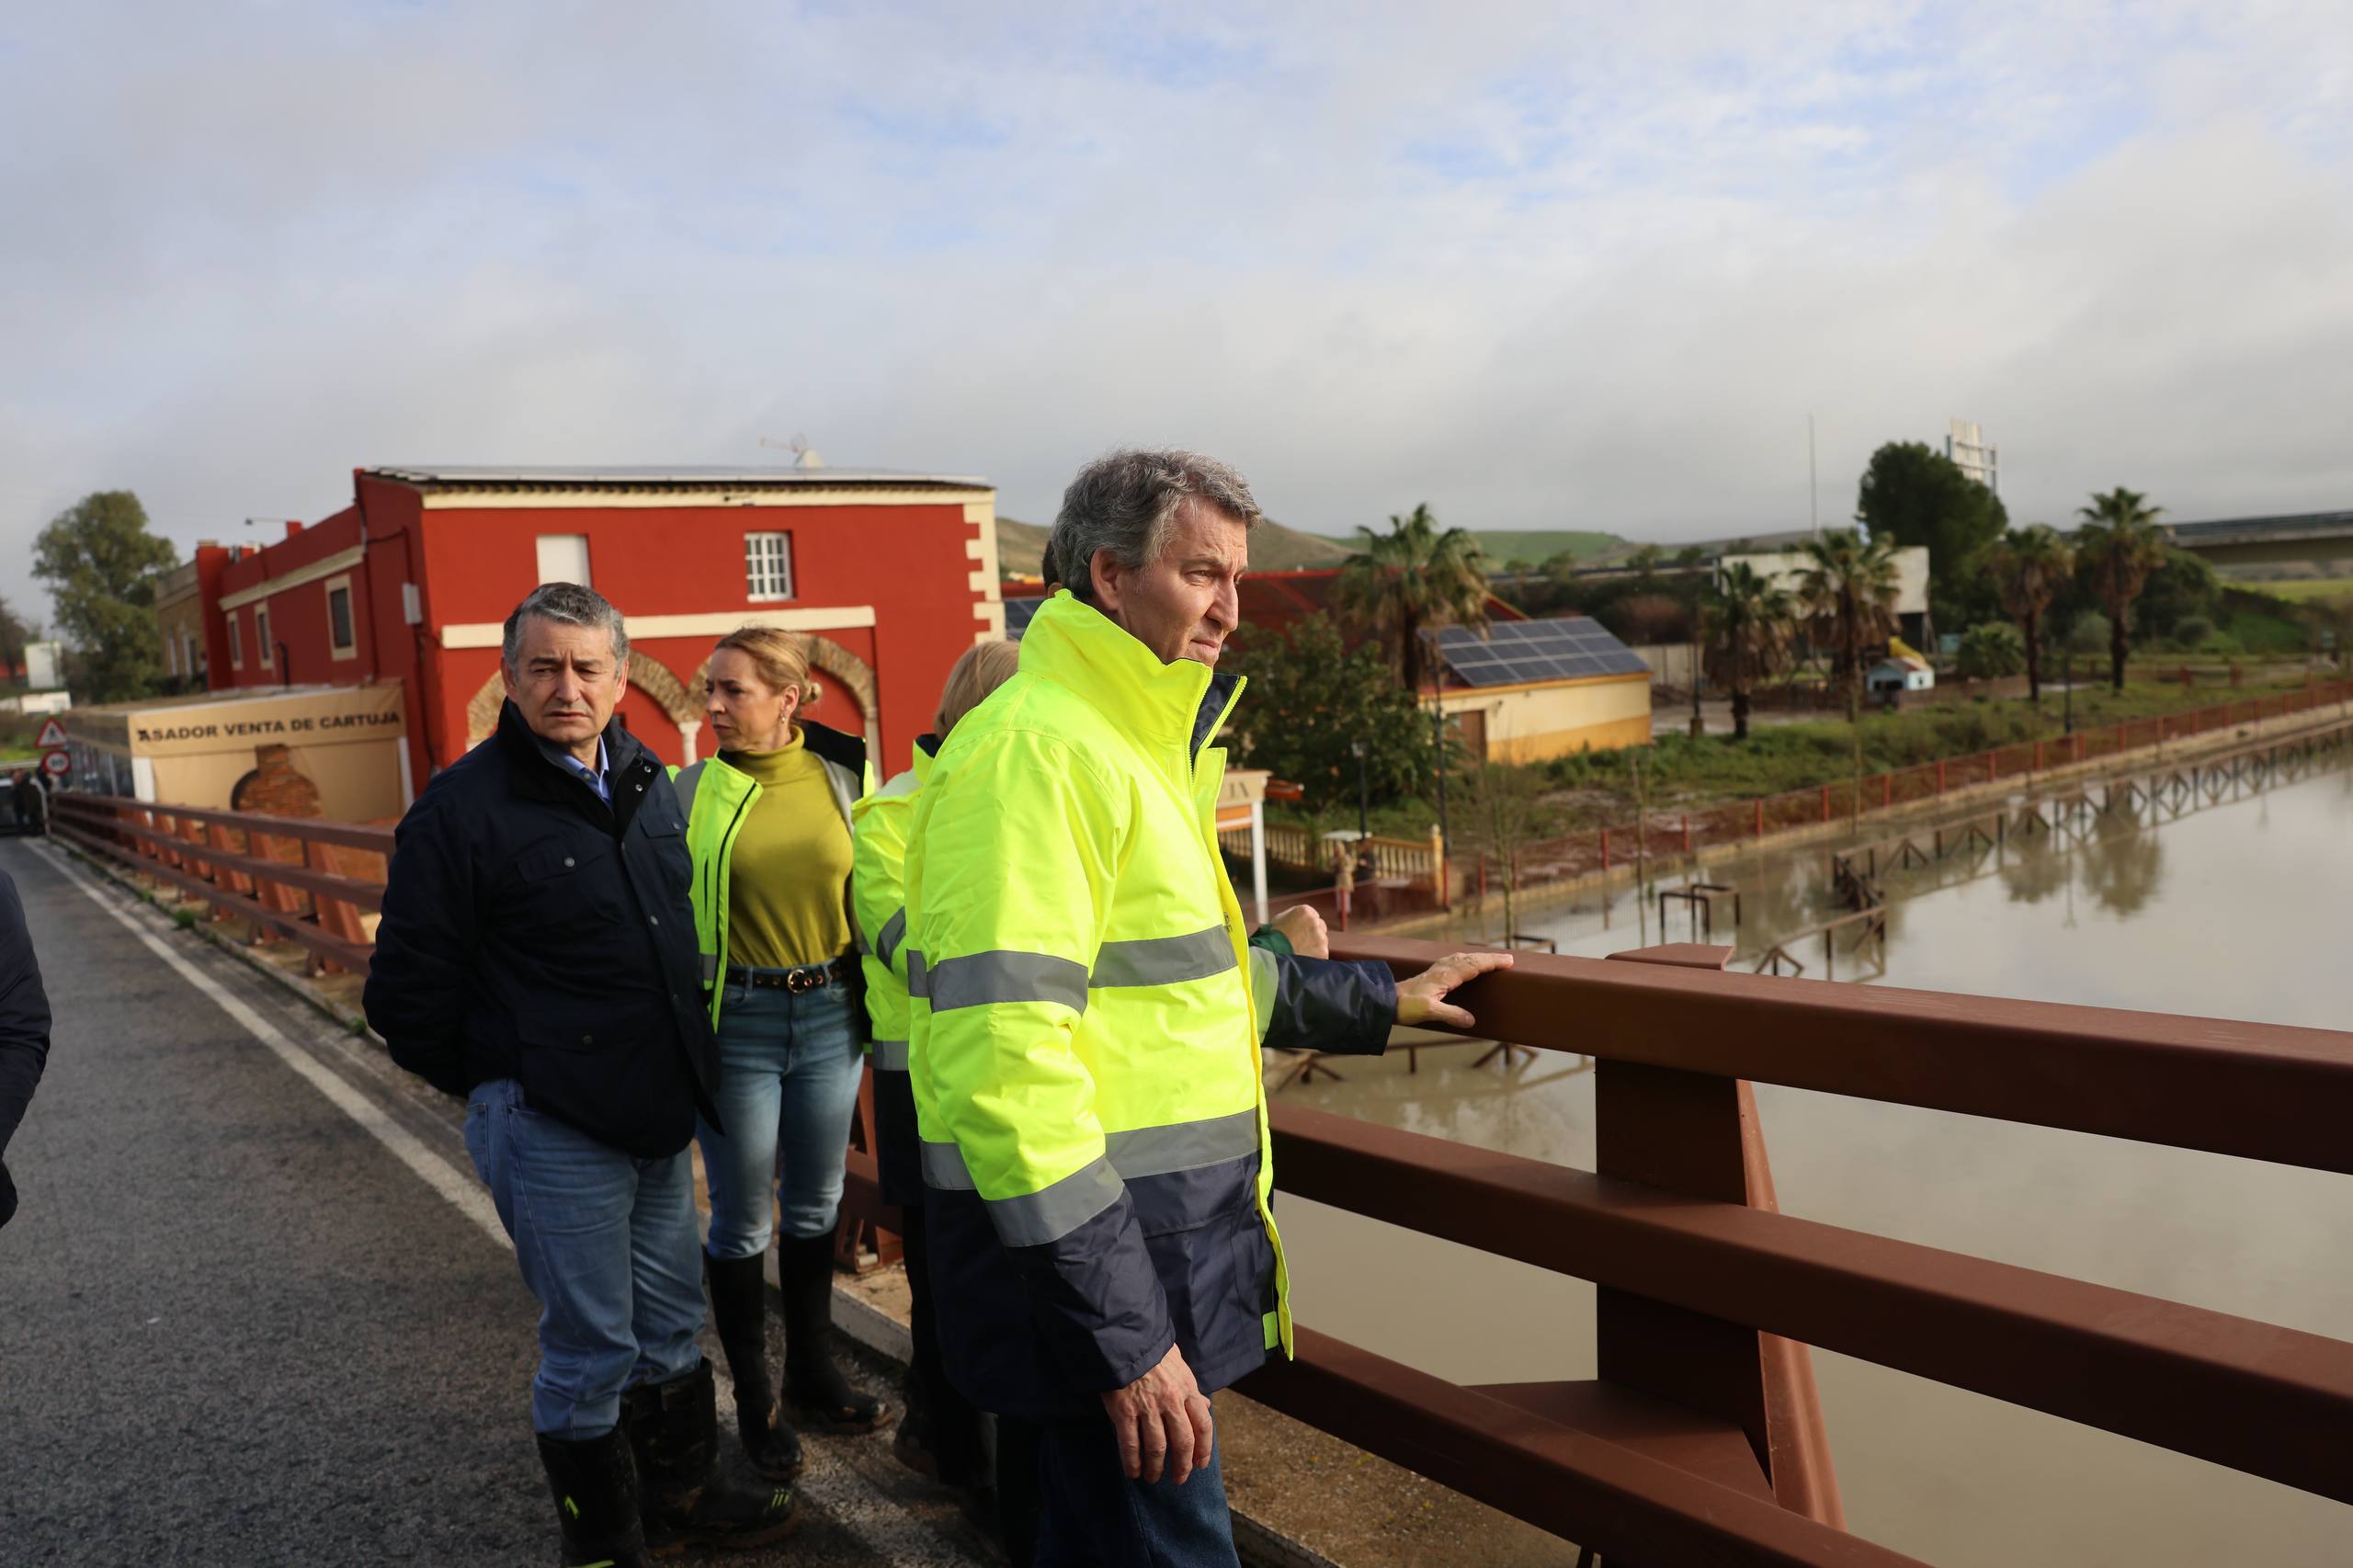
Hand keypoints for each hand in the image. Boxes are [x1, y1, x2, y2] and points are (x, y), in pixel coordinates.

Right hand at [1100, 1343, 1214, 1484]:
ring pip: (1157, 1448)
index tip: (1200, 1464)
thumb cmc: (1152, 1350)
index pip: (1204, 1425)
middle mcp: (1170, 1401)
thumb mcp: (1179, 1363)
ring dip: (1156, 1468)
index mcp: (1187, 1388)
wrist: (1123, 1337)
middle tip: (1178, 1478)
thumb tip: (1206, 1404)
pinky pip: (1130, 1444)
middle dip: (1182, 1466)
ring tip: (1153, 1478)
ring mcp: (1147, 1407)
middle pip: (1183, 1442)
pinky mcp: (1124, 1411)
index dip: (1204, 1449)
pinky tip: (1133, 1472)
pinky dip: (1132, 1462)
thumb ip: (1192, 1387)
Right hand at [1269, 904, 1328, 958]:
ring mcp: (1321, 938)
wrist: (1273, 954)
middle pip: (1320, 927)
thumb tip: (1295, 921)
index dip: (1307, 925)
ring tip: (1300, 952)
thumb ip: (1292, 917)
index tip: (1302, 932)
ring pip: (1321, 942)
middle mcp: (1315, 922)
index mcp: (1305, 911)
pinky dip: (1315, 958)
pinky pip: (1321, 955)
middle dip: (1313, 934)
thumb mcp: (1279, 919)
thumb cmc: (1272, 938)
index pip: (1313, 916)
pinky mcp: (1323, 952)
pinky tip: (1303, 959)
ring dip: (1315, 946)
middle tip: (1302, 943)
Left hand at [1395, 950, 1514, 1028]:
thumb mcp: (1430, 1012)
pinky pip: (1454, 961)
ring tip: (1490, 959)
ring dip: (1478, 957)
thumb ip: (1451, 1014)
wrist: (1385, 1000)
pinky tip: (1464, 962)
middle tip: (1507, 959)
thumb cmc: (1406, 1006)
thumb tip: (1471, 1020)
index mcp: (1446, 976)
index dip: (1491, 963)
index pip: (1474, 965)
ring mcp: (1436, 970)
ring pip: (1462, 958)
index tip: (1508, 961)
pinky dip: (1466, 959)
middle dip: (1490, 958)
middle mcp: (1443, 970)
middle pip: (1471, 959)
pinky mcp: (1432, 974)